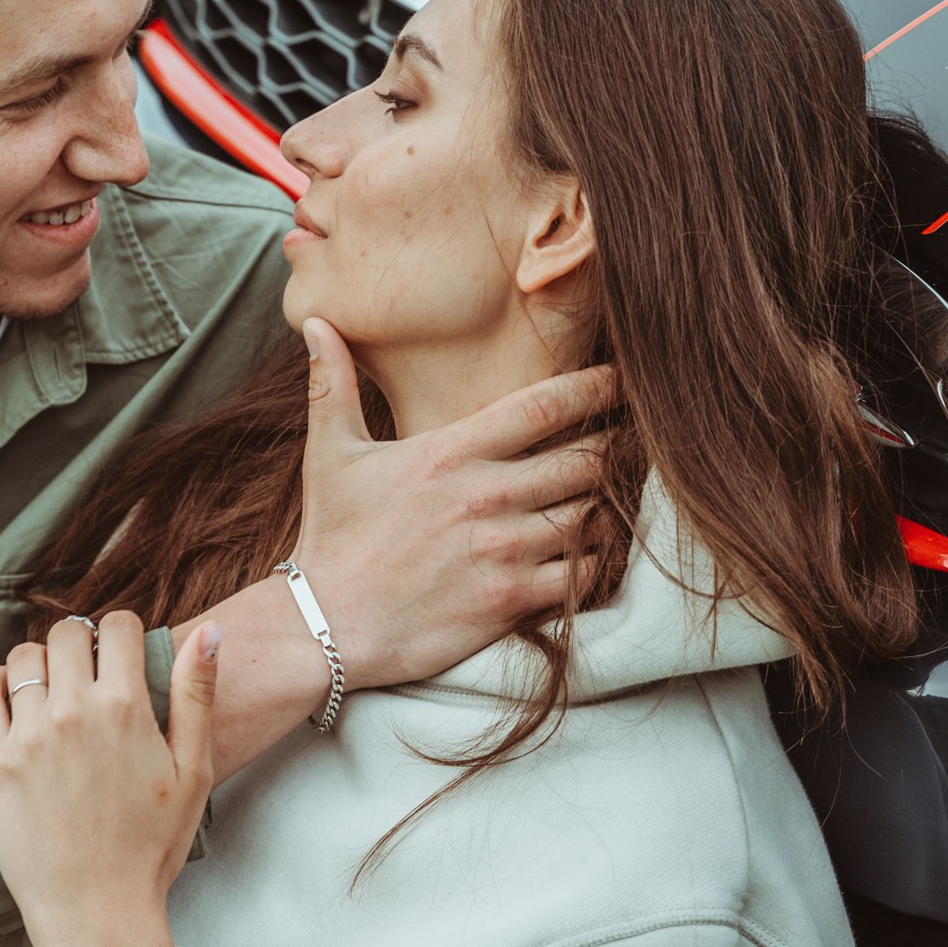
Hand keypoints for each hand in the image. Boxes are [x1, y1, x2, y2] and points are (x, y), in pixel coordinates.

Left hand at [0, 612, 218, 946]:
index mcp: (125, 706)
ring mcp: (27, 736)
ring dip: (40, 664)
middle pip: (66, 634)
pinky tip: (14, 702)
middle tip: (88, 674)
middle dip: (81, 643)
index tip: (122, 655)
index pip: (117, 625)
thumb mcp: (193, 769)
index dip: (123, 634)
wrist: (97, 912)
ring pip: (23, 658)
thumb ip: (198, 693)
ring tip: (53, 693)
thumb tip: (209, 631)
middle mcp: (72, 711)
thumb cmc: (151, 846)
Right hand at [290, 317, 612, 686]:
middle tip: (634, 438)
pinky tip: (594, 549)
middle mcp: (484, 495)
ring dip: (607, 502)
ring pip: (590, 514)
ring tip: (619, 492)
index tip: (618, 380)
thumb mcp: (329, 453)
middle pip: (583, 459)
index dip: (592, 388)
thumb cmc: (332, 537)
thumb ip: (332, 384)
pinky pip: (582, 573)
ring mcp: (502, 548)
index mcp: (450, 452)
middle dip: (614, 446)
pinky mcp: (511, 598)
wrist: (326, 625)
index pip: (542, 407)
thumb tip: (313, 321)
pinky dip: (597, 559)